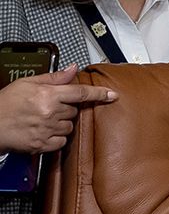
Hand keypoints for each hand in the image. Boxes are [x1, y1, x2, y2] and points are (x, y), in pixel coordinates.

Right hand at [0, 65, 115, 155]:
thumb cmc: (4, 104)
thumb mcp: (26, 83)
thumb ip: (53, 78)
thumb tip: (72, 69)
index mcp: (47, 95)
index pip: (80, 93)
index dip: (99, 94)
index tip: (112, 95)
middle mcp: (50, 112)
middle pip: (74, 111)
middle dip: (65, 109)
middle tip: (47, 107)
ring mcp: (48, 130)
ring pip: (69, 126)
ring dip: (61, 123)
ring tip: (42, 119)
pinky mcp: (44, 144)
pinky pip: (62, 141)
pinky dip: (56, 137)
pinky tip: (43, 131)